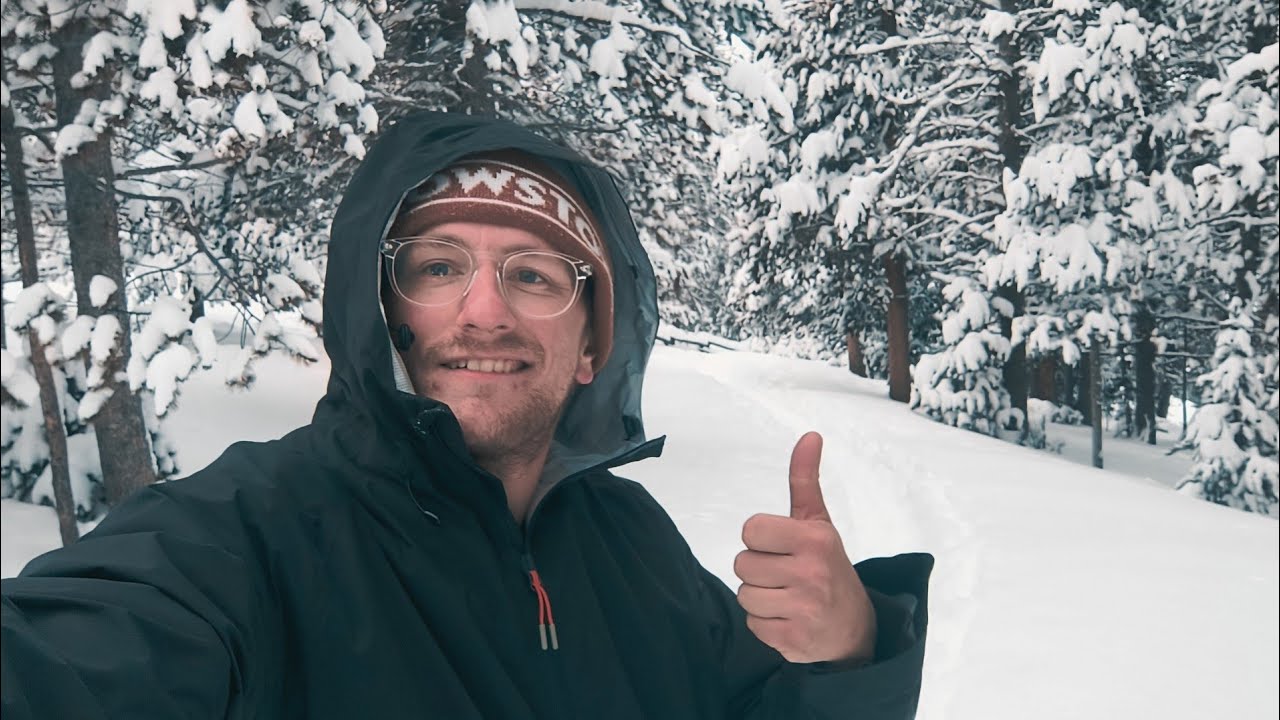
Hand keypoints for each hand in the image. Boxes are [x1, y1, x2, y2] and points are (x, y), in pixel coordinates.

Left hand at [734, 432, 876, 663]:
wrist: (854, 628)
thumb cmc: (828, 566)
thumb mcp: (819, 523)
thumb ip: (805, 479)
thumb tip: (809, 435)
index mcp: (815, 539)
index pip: (750, 530)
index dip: (761, 539)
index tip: (782, 546)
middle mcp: (812, 573)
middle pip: (742, 564)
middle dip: (759, 569)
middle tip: (786, 574)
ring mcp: (804, 609)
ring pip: (744, 595)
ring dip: (760, 597)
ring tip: (787, 596)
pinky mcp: (793, 639)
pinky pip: (753, 623)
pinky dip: (765, 623)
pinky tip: (788, 617)